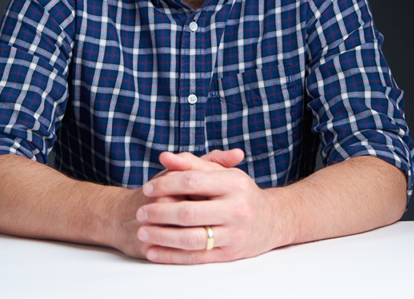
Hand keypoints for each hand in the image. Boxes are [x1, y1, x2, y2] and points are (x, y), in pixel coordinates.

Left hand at [135, 149, 287, 263]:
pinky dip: (172, 256)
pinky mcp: (231, 254)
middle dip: (159, 213)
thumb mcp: (222, 174)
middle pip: (189, 212)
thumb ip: (192, 163)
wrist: (273, 220)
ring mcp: (235, 234)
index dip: (165, 184)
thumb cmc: (241, 193)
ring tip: (142, 232)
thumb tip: (164, 156)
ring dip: (162, 237)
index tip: (146, 188)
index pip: (192, 181)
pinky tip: (154, 252)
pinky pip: (197, 257)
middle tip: (140, 212)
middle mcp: (237, 209)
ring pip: (191, 238)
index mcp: (234, 183)